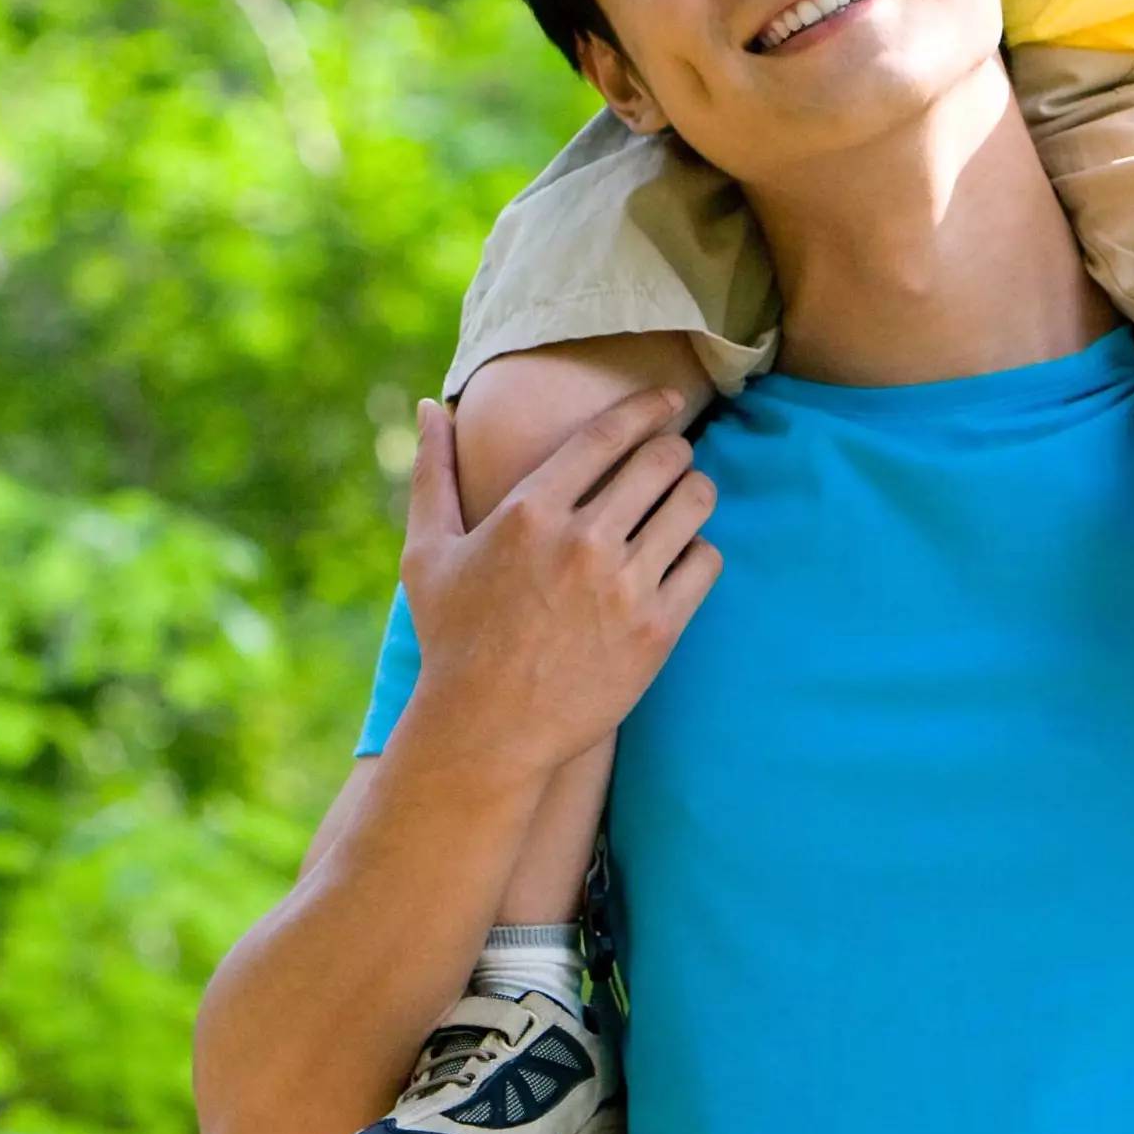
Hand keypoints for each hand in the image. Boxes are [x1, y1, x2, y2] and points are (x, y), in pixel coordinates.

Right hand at [395, 381, 722, 774]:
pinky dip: (699, 551)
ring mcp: (623, 587)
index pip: (609, 434)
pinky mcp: (656, 631)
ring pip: (694, 504)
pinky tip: (679, 557)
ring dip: (693, 493)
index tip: (667, 402)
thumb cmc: (453, 637)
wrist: (486, 731)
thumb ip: (434, 473)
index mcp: (529, 511)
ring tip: (683, 500)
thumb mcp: (427, 551)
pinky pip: (706, 562)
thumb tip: (431, 406)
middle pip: (662, 460)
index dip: (647, 408)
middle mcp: (581, 541)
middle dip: (674, 449)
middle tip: (672, 457)